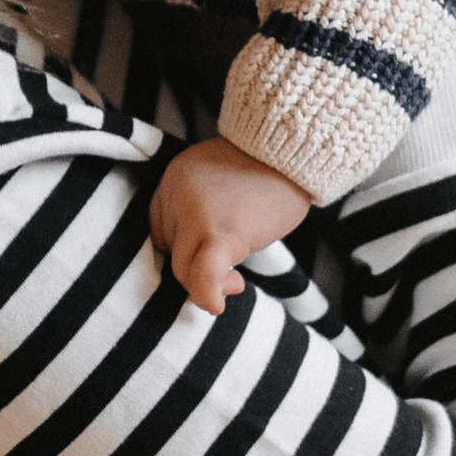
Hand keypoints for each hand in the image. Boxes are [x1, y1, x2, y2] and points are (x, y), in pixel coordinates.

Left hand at [148, 135, 312, 315]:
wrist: (295, 150)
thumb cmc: (263, 168)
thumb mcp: (214, 174)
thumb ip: (195, 204)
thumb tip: (196, 256)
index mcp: (174, 178)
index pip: (159, 227)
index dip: (182, 248)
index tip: (208, 252)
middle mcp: (179, 195)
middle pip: (170, 249)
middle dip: (195, 266)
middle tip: (227, 270)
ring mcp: (200, 215)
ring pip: (182, 268)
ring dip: (202, 285)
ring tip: (232, 283)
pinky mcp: (226, 234)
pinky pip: (204, 274)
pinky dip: (207, 294)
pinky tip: (216, 304)